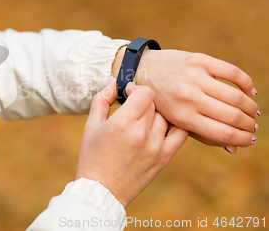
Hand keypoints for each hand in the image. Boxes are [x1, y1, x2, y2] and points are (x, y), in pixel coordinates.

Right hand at [76, 80, 187, 207]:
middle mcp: (142, 134)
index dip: (136, 88)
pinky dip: (175, 124)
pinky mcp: (164, 157)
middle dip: (144, 100)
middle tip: (134, 104)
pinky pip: (180, 133)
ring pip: (166, 116)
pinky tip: (163, 123)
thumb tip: (113, 81)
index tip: (128, 93)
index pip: (145, 93)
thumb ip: (102, 99)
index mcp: (122, 124)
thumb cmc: (92, 156)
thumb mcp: (91, 125)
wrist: (102, 190)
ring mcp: (156, 147)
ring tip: (144, 117)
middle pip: (155, 104)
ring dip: (156, 112)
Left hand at [113, 48, 259, 152]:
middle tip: (253, 126)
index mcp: (182, 117)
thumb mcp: (172, 121)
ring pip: (235, 96)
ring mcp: (194, 77)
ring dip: (250, 107)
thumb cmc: (159, 101)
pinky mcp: (198, 60)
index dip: (242, 139)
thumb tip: (233, 149)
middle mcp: (188, 97)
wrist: (139, 70)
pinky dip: (246, 83)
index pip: (222, 133)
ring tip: (253, 112)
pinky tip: (250, 91)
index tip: (250, 140)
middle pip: (232, 116)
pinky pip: (232, 72)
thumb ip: (201, 135)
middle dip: (248, 124)